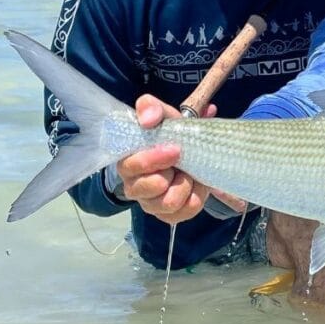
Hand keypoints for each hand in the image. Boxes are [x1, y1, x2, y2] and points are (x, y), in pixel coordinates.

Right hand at [114, 94, 245, 224]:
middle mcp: (134, 185)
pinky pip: (183, 213)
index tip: (175, 149)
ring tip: (189, 173)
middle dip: (172, 174)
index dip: (154, 159)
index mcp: (128, 161)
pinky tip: (195, 185)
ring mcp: (150, 203)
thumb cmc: (170, 134)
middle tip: (183, 163)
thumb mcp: (162, 115)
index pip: (132, 166)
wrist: (189, 152)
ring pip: (168, 204)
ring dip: (185, 186)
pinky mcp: (167, 215)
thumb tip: (148, 118)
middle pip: (151, 189)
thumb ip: (151, 108)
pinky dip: (195, 198)